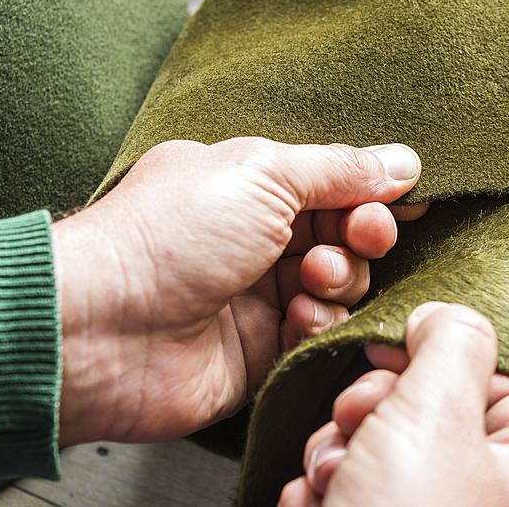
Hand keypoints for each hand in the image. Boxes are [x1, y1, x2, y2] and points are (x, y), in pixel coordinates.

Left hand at [52, 138, 424, 445]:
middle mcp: (257, 236)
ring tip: (312, 278)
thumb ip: (340, 169)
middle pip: (347, 235)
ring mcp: (260, 294)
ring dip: (341, 277)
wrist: (105, 327)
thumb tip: (402, 160)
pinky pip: (320, 331)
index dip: (372, 192)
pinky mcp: (263, 347)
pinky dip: (319, 321)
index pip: (334, 184)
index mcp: (249, 184)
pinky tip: (299, 314)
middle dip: (364, 234)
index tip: (404, 199)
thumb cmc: (169, 234)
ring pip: (342, 284)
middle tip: (362, 235)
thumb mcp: (263, 173)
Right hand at [279, 302, 508, 506]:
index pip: (494, 383)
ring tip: (330, 485)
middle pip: (422, 416)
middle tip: (355, 427)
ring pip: (373, 456)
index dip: (435, 362)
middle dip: (370, 415)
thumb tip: (445, 316)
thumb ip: (452, 343)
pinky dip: (319, 502)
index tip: (390, 353)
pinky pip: (343, 500)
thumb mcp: (437, 414)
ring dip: (335, 458)